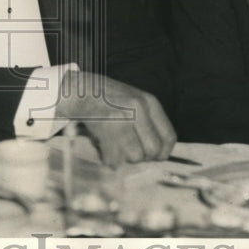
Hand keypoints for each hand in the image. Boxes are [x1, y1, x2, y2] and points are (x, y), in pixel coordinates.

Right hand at [56, 71, 175, 165]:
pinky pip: (114, 158)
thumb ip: (149, 122)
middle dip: (142, 156)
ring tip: (115, 146)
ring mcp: (121, 117)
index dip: (162, 152)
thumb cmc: (108, 98)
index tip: (154, 156)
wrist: (79, 89)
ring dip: (124, 157)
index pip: (169, 137)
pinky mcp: (105, 126)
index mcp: (149, 102)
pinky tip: (104, 148)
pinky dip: (109, 159)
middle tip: (130, 150)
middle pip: (152, 150)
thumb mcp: (135, 100)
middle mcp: (138, 108)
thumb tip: (158, 154)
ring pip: (135, 156)